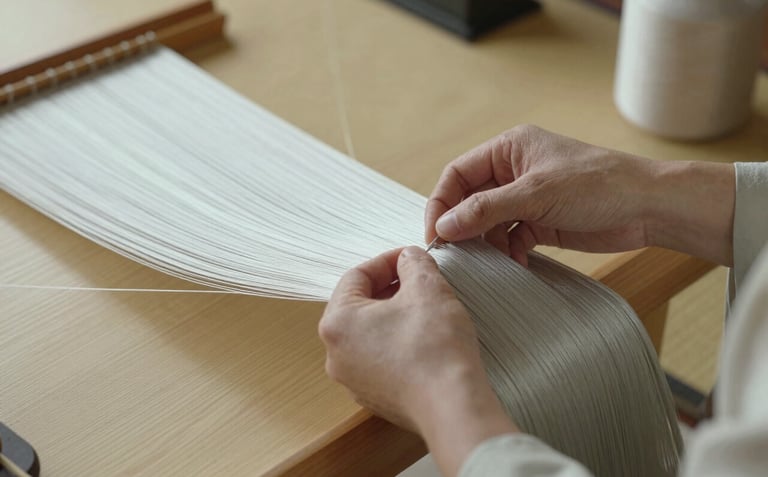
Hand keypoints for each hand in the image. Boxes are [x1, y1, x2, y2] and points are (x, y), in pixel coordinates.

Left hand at [320, 247, 515, 475]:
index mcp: (337, 322)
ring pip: (370, 333)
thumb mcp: (427, 287)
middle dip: (390, 288)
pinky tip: (425, 340)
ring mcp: (353, 380)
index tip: (411, 257)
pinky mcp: (373, 397)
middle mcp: (335, 354)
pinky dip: (398, 343)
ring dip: (394, 315)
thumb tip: (408, 258)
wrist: (452, 406)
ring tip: (425, 309)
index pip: (357, 276)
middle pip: (359, 305)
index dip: (387, 260)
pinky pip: (380, 359)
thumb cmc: (435, 347)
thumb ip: (413, 262)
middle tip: (420, 280)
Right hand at [426, 125, 734, 266]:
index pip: (458, 174)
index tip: (436, 234)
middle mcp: (514, 171)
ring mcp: (528, 198)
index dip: (442, 203)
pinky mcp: (541, 222)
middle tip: (455, 254)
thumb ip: (485, 210)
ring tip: (487, 262)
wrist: (649, 208)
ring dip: (485, 243)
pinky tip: (515, 264)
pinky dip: (507, 252)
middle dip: (462, 226)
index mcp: (509, 149)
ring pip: (488, 222)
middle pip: (470, 200)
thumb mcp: (535, 194)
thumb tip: (443, 227)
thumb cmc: (598, 185)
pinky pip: (510, 238)